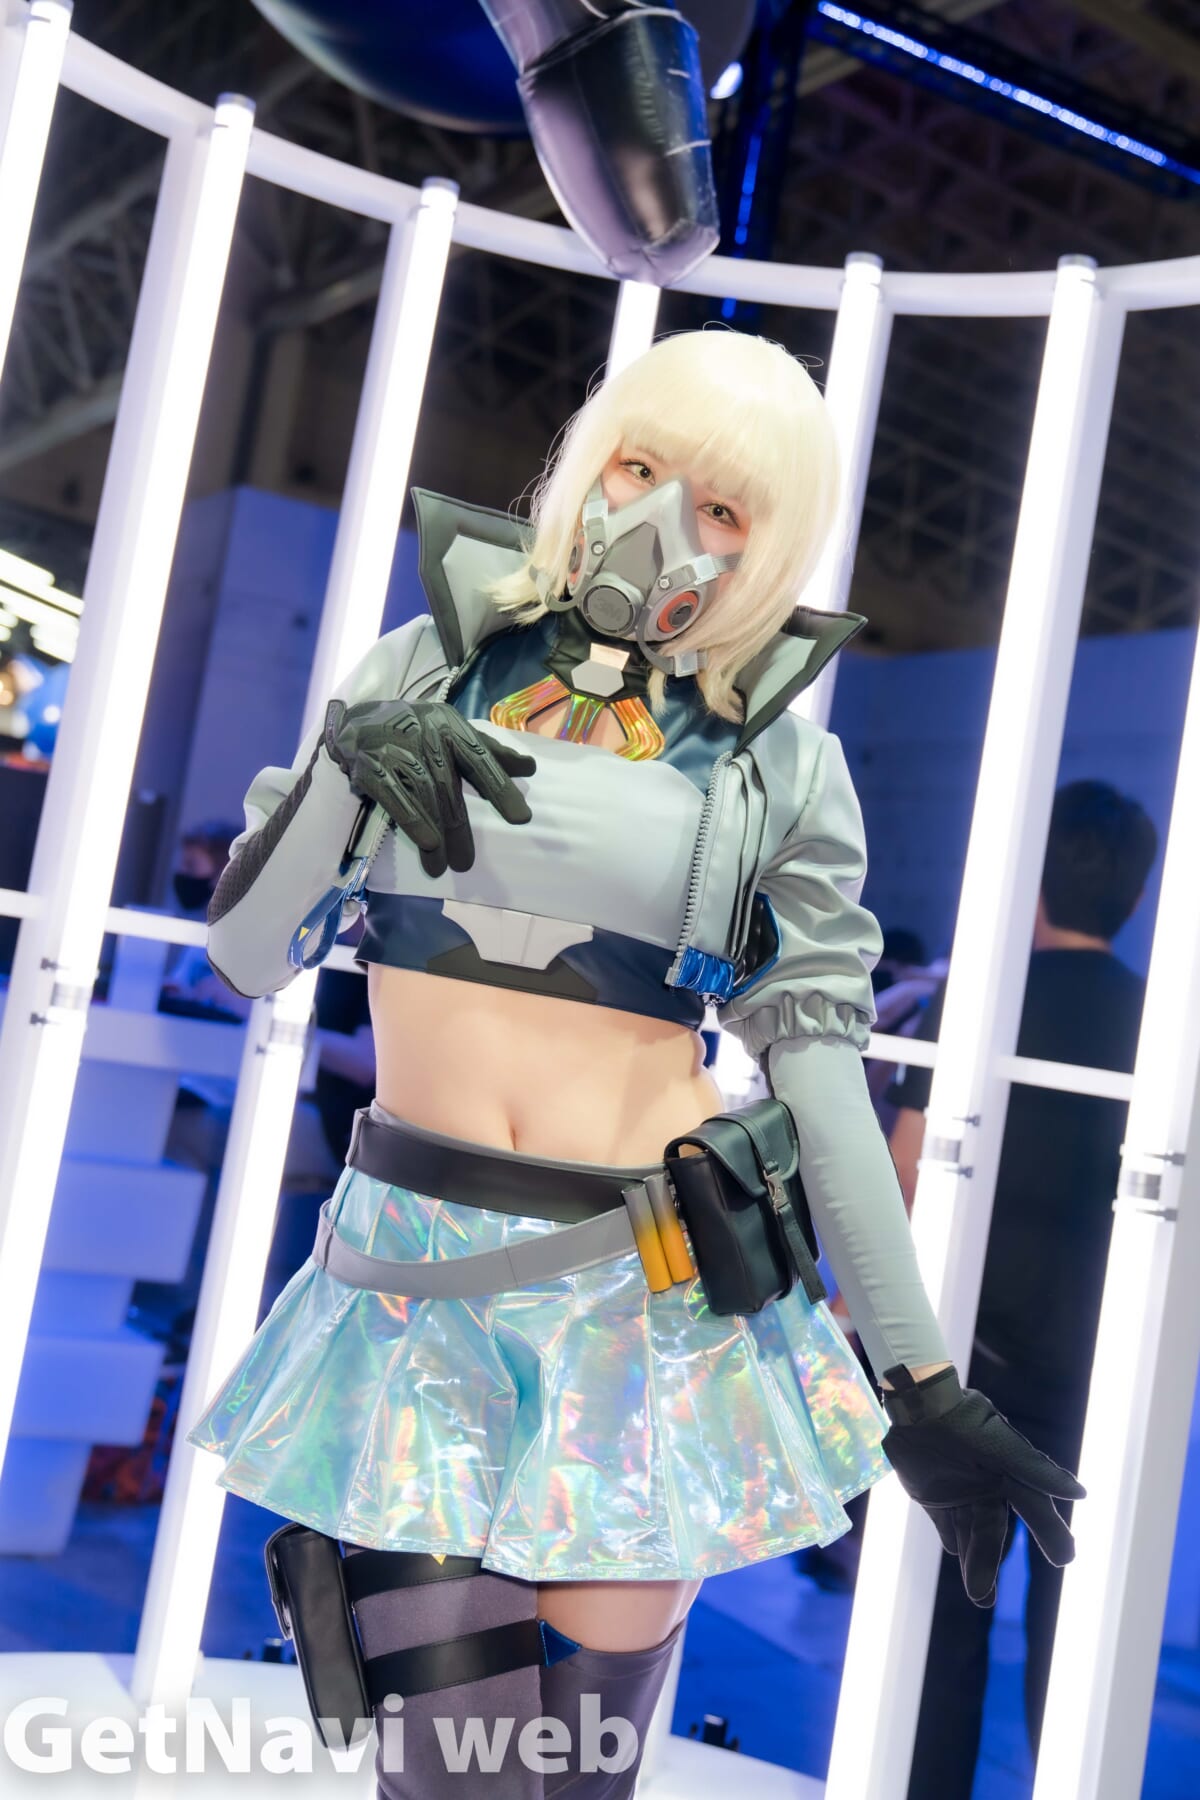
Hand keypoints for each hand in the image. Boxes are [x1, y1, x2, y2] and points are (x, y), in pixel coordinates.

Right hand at [324, 698, 536, 878]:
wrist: (359, 724)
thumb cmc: (417, 733)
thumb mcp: (453, 733)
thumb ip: (490, 752)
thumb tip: (529, 768)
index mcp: (450, 726)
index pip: (480, 758)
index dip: (500, 788)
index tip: (520, 819)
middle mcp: (426, 733)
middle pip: (448, 786)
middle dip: (459, 828)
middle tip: (466, 863)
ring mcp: (397, 748)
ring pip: (422, 794)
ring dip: (435, 834)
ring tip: (441, 867)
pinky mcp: (372, 765)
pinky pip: (394, 795)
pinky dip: (411, 819)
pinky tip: (426, 843)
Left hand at [880, 1366, 1085, 1607]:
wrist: (918, 1406)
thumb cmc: (965, 1422)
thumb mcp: (1001, 1447)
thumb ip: (1036, 1471)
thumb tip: (1081, 1494)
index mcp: (1009, 1476)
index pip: (1035, 1511)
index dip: (1051, 1535)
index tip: (1065, 1559)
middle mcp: (987, 1488)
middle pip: (992, 1533)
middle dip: (988, 1563)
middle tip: (983, 1601)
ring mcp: (959, 1494)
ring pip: (968, 1536)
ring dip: (972, 1564)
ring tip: (978, 1597)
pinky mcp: (933, 1497)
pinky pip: (946, 1527)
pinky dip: (952, 1543)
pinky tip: (956, 1556)